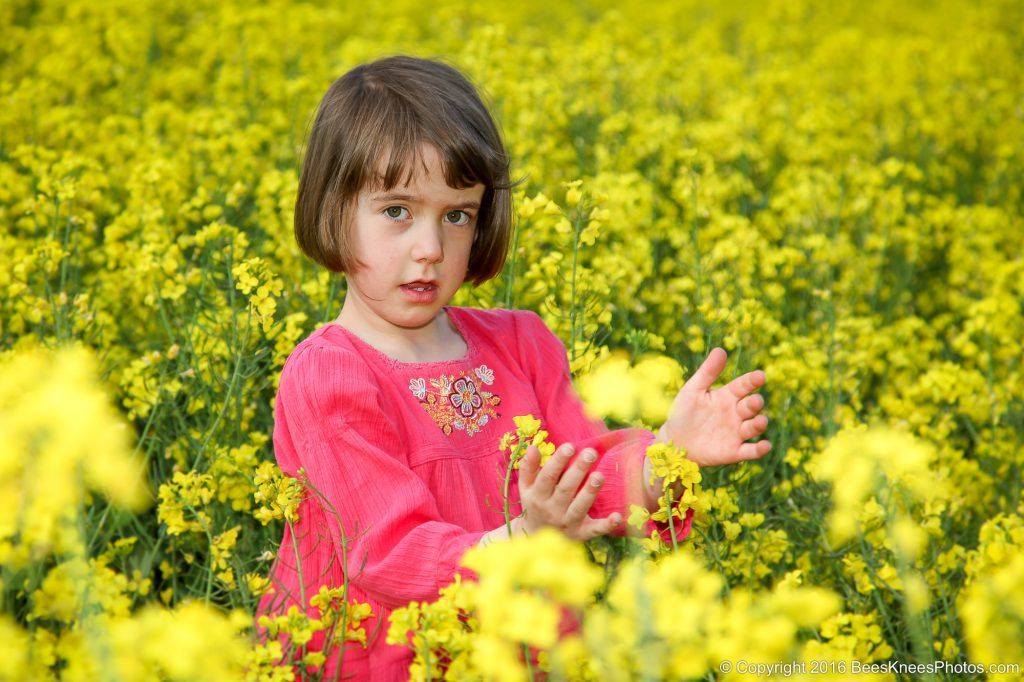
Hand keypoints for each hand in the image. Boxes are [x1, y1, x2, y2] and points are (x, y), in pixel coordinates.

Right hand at [517, 442, 622, 539]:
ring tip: (599, 476)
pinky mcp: (582, 534)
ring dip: (590, 492)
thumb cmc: (535, 504)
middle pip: (566, 489)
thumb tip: (533, 447)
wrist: (536, 538)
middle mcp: (552, 510)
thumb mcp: (526, 487)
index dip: (558, 461)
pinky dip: (606, 525)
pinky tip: (618, 516)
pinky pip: (595, 530)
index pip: (547, 477)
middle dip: (578, 470)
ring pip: (579, 507)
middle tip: (590, 453)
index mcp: (537, 496)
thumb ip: (528, 467)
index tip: (570, 446)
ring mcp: (567, 523)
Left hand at [655, 347, 771, 465]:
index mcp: (727, 396)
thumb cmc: (683, 413)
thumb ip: (708, 372)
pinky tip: (764, 445)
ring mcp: (736, 433)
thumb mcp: (692, 390)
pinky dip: (760, 449)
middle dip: (755, 403)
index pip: (743, 386)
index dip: (752, 381)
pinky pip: (750, 451)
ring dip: (759, 424)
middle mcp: (735, 413)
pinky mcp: (734, 451)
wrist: (673, 442)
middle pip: (751, 406)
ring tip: (760, 421)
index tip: (760, 376)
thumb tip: (721, 349)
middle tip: (755, 401)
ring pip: (754, 427)